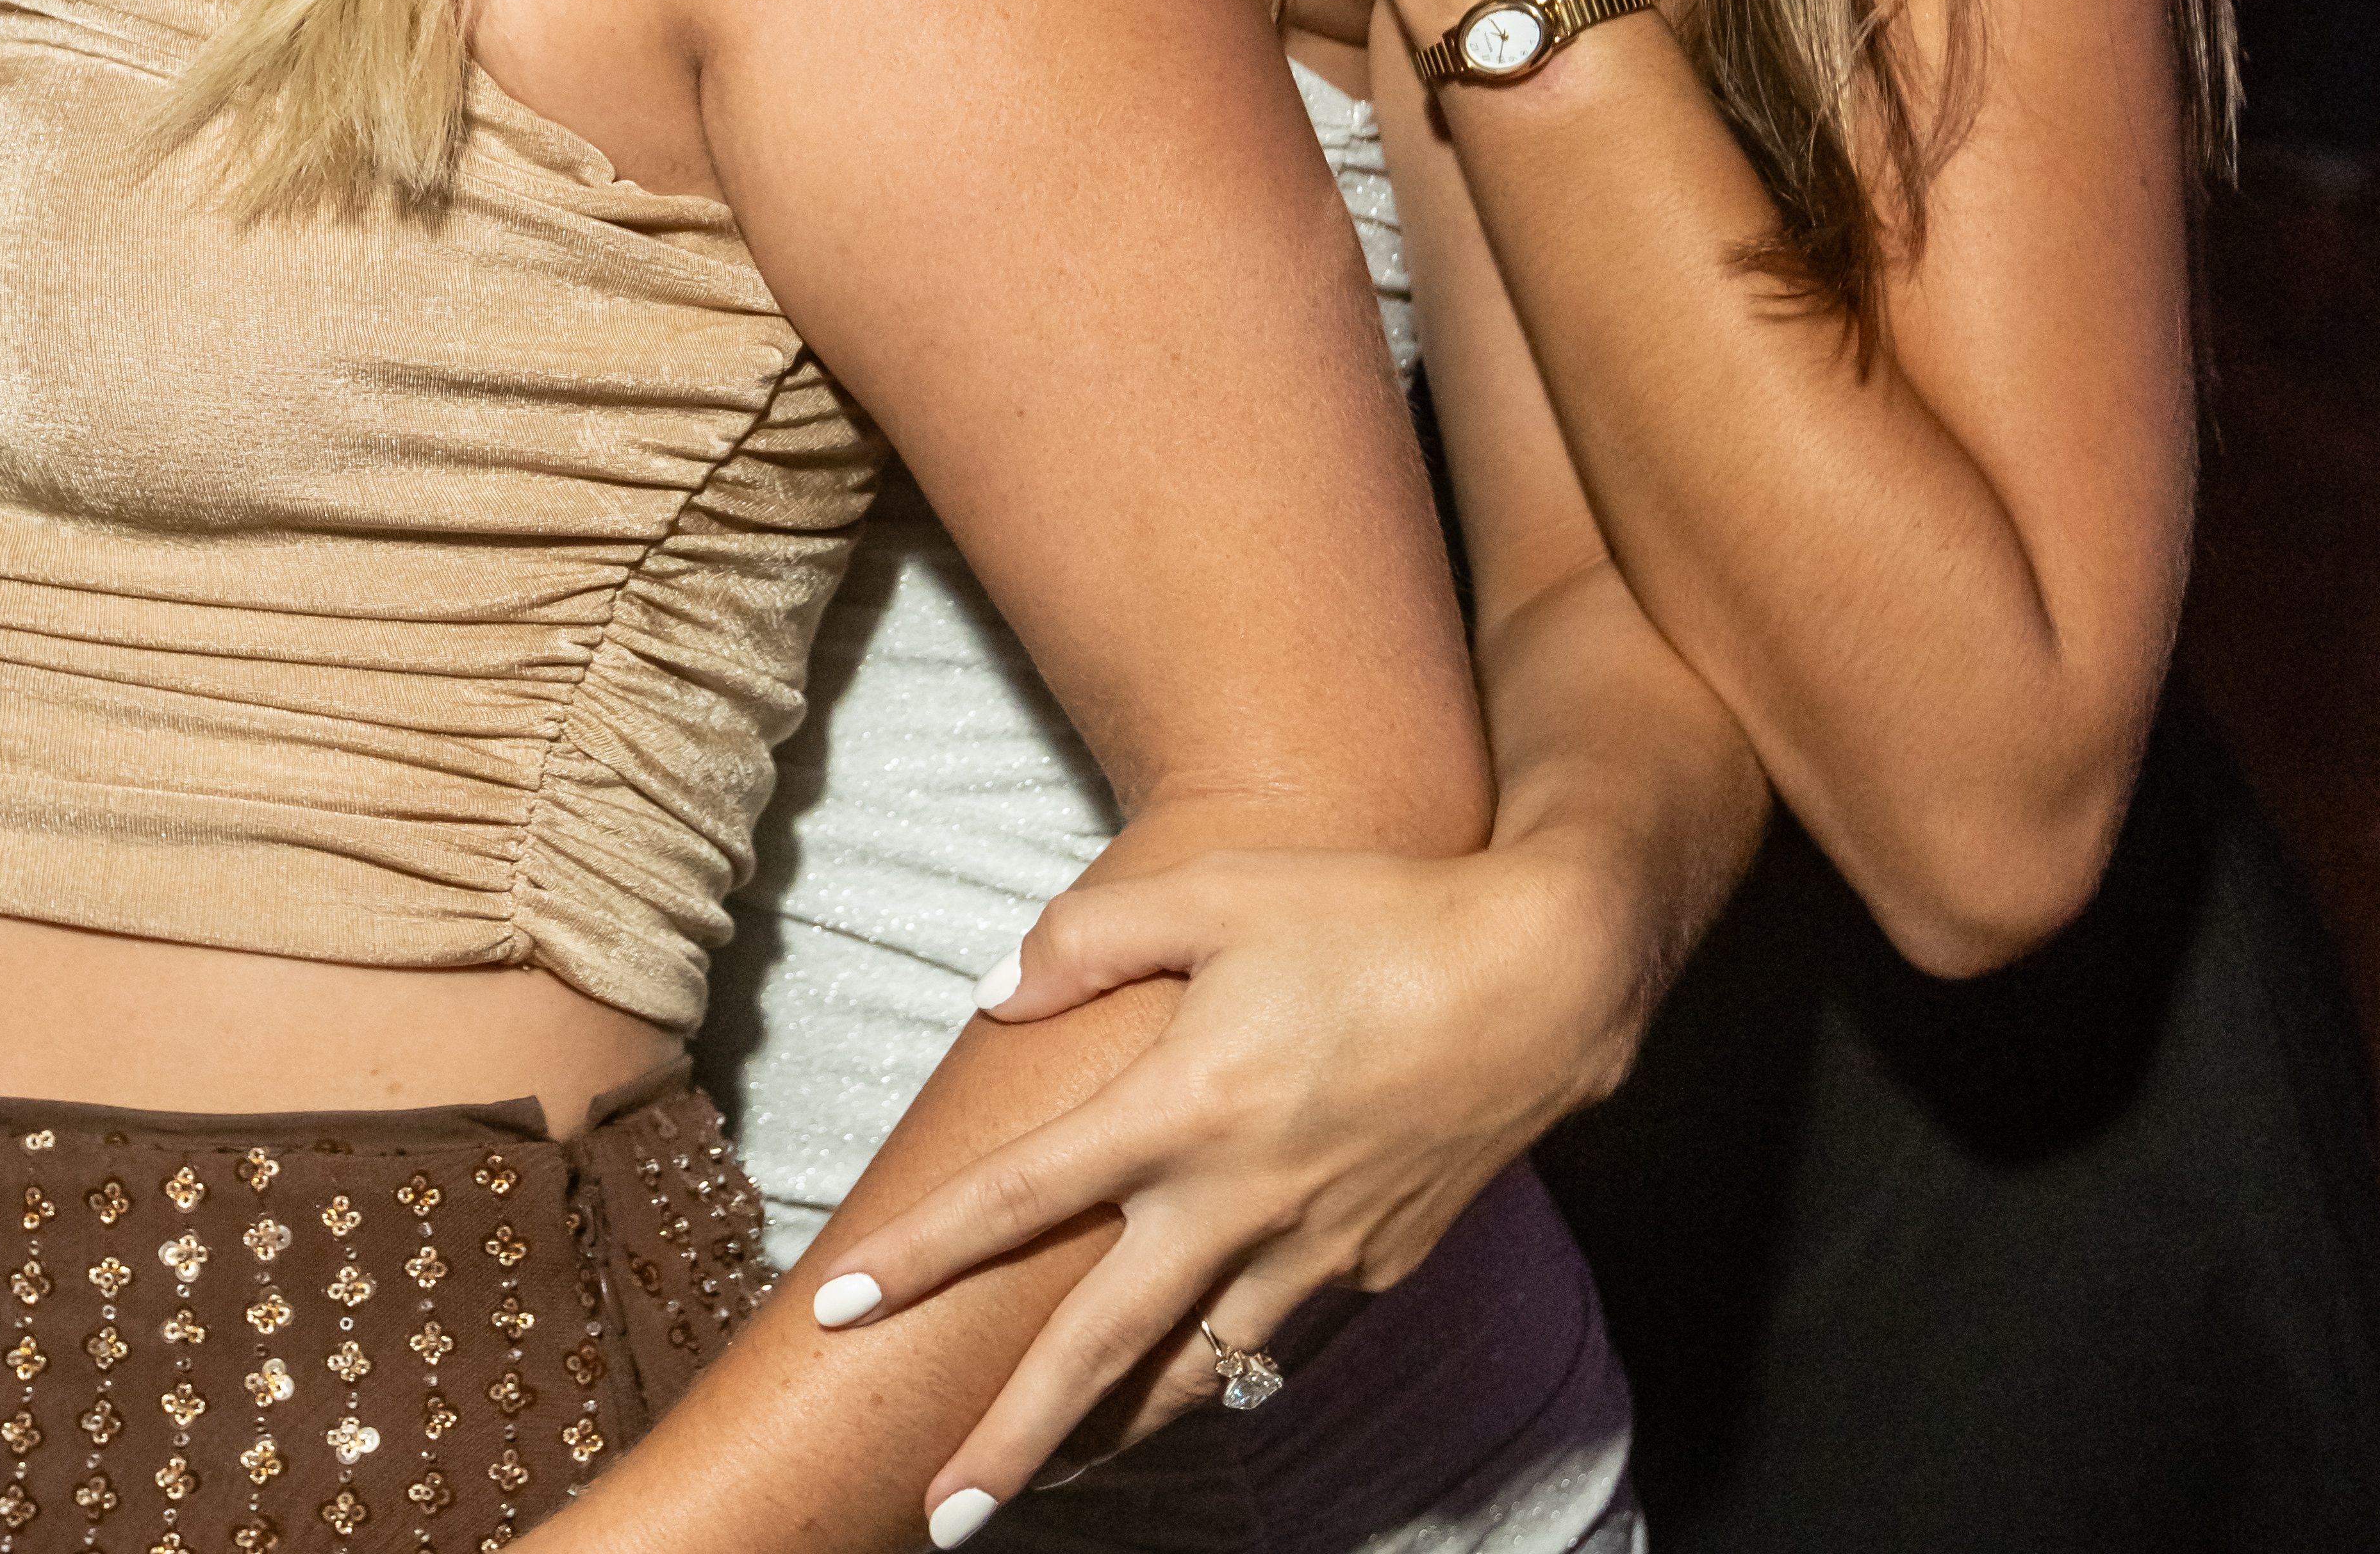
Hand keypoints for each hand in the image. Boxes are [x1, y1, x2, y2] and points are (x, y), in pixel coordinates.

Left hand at [814, 841, 1648, 1507]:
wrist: (1540, 979)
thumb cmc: (1372, 913)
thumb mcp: (1218, 889)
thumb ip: (1091, 935)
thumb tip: (993, 990)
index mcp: (1184, 1108)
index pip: (1019, 1198)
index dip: (923, 1252)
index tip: (839, 1304)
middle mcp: (1236, 1202)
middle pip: (1097, 1351)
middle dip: (1011, 1444)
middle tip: (940, 1519)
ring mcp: (1310, 1250)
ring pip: (1191, 1373)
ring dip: (1111, 1437)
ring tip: (1048, 1481)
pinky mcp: (1373, 1267)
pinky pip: (1273, 1342)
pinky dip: (1218, 1375)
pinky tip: (1188, 1385)